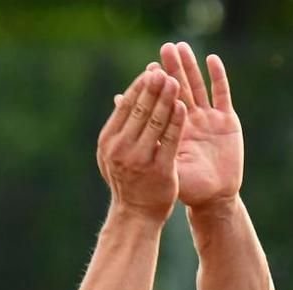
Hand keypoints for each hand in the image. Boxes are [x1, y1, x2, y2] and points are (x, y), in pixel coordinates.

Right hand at [95, 68, 181, 220]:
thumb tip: (122, 96)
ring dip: (166, 99)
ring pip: (155, 122)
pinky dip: (176, 122)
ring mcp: (140, 160)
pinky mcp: (160, 170)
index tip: (152, 70)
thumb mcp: (114, 154)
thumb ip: (120, 127)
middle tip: (165, 70)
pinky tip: (183, 107)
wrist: (136, 215)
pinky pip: (170, 140)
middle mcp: (121, 149)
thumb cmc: (127, 181)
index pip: (126, 106)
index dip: (139, 86)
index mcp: (109, 141)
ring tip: (176, 80)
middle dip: (153, 87)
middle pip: (140, 110)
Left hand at [161, 42, 242, 209]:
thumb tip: (124, 128)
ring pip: (198, 86)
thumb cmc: (185, 188)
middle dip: (172, 70)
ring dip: (190, 67)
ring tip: (182, 48)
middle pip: (179, 89)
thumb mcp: (164, 167)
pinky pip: (222, 94)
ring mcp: (209, 118)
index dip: (156, 87)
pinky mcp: (227, 120)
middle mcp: (189, 120)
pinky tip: (212, 60)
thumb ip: (149, 146)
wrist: (212, 199)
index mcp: (172, 130)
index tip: (149, 70)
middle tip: (165, 50)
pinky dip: (218, 77)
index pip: (161, 103)